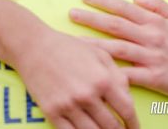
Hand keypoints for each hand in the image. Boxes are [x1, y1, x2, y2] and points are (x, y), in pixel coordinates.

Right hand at [13, 28, 138, 128]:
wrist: (33, 46)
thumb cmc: (67, 47)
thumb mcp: (98, 53)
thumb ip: (118, 76)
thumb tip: (128, 99)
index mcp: (102, 79)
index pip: (126, 110)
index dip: (133, 123)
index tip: (134, 128)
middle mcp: (87, 95)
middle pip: (111, 127)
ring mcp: (68, 106)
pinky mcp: (51, 112)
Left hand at [69, 0, 167, 99]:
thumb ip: (157, 5)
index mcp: (154, 22)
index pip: (124, 7)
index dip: (103, 0)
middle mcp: (151, 37)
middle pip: (115, 25)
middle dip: (91, 18)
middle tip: (70, 13)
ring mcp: (151, 57)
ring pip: (116, 48)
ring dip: (94, 43)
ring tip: (74, 40)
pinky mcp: (153, 77)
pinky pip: (127, 75)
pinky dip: (111, 72)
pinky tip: (94, 69)